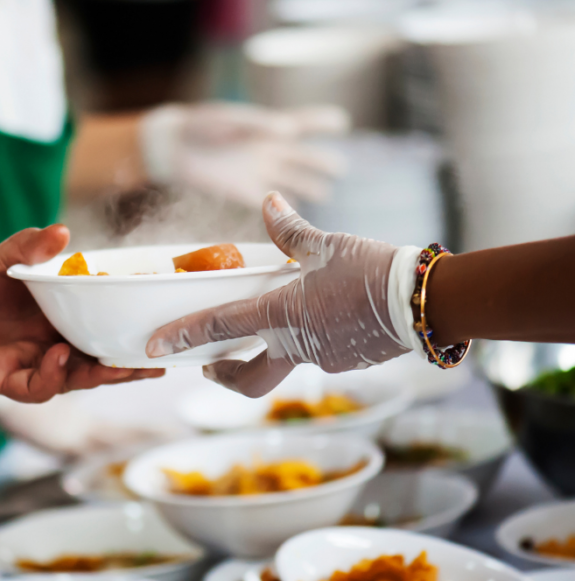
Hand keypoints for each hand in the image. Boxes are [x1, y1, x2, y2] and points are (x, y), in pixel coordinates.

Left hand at [0, 225, 163, 401]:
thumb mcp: (0, 262)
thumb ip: (29, 249)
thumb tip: (63, 231)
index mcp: (58, 319)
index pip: (102, 327)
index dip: (129, 329)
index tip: (160, 322)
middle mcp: (51, 346)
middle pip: (99, 361)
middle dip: (129, 365)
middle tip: (159, 363)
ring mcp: (31, 365)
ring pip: (76, 379)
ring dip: (100, 375)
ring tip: (121, 366)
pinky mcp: (5, 381)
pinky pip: (36, 386)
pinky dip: (52, 376)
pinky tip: (60, 357)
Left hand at [139, 102, 349, 206]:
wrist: (173, 148)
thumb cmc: (200, 126)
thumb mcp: (229, 120)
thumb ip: (258, 124)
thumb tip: (287, 129)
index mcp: (266, 129)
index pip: (302, 123)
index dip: (322, 122)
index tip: (342, 121)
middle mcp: (266, 152)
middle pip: (301, 158)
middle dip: (321, 163)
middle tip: (340, 168)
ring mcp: (256, 174)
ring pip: (290, 182)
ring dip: (307, 188)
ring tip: (323, 193)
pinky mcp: (242, 192)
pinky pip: (269, 204)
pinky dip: (282, 212)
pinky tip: (295, 218)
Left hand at [145, 192, 409, 396]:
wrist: (426, 302)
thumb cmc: (372, 270)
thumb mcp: (325, 245)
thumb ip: (289, 229)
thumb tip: (268, 202)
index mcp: (279, 314)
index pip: (217, 328)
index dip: (181, 337)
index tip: (154, 349)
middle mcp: (294, 345)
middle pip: (246, 378)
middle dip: (221, 376)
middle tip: (208, 366)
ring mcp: (320, 359)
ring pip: (281, 363)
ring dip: (268, 350)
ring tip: (277, 321)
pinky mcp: (345, 363)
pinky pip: (313, 355)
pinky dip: (304, 342)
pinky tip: (321, 319)